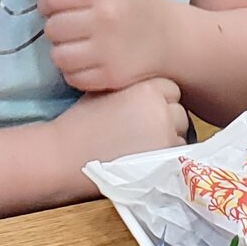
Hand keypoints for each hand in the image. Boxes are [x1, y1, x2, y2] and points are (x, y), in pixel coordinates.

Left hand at [32, 0, 176, 94]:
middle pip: (52, 29)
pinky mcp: (110, 77)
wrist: (166, 36)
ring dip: (63, 51)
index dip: (49, 3)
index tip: (61, 7)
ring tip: (79, 45)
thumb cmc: (128, 4)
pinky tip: (89, 61)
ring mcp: (108, 50)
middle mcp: (105, 18)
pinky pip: (71, 77)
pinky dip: (75, 71)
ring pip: (58, 56)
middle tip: (74, 27)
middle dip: (58, 28)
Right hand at [52, 77, 187, 166]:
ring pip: (180, 133)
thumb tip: (149, 86)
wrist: (65, 156)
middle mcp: (161, 109)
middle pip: (179, 111)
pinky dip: (164, 156)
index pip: (171, 89)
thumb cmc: (81, 123)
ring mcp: (165, 135)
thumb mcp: (106, 90)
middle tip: (140, 130)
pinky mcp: (164, 160)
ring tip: (140, 145)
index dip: (157, 100)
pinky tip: (141, 158)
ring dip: (167, 137)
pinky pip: (176, 155)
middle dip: (165, 118)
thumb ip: (131, 85)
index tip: (141, 111)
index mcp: (147, 87)